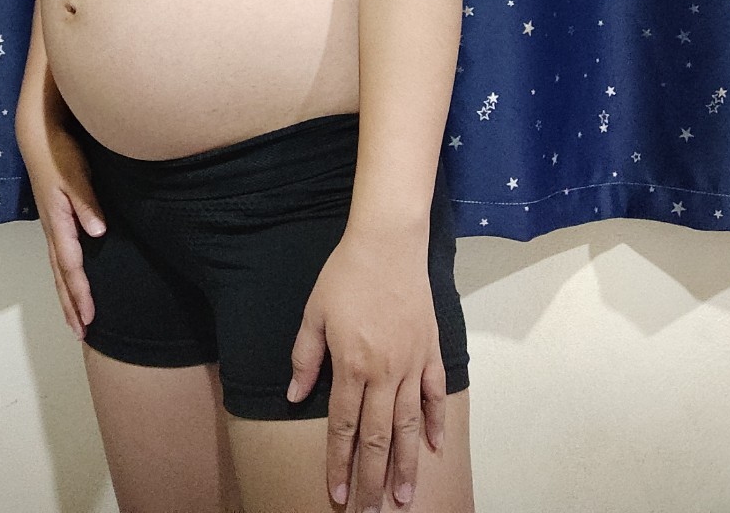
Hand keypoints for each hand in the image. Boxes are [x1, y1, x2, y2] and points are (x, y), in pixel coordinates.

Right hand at [16, 115, 109, 341]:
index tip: (89, 318)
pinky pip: (60, 257)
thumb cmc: (60, 153)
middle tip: (81, 333)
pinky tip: (71, 282)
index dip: (80, 292)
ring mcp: (52, 225)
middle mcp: (53, 229)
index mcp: (59, 222)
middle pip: (61, 275)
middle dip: (71, 304)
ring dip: (67, 295)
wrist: (39, 135)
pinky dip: (65, 276)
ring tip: (76, 319)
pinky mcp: (55, 219)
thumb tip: (98, 233)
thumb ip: (86, 203)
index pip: (71, 266)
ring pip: (59, 269)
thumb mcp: (76, 175)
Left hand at [285, 233, 445, 510]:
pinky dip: (435, 423)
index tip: (338, 495)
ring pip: (408, 425)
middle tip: (371, 511)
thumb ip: (305, 357)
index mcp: (351, 364)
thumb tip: (294, 395)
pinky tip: (434, 449)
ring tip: (403, 497)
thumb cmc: (346, 273)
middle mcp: (383, 372)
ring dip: (405, 464)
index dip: (339, 463)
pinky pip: (434, 394)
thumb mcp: (314, 312)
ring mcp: (410, 363)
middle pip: (378, 437)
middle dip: (372, 478)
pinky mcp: (430, 350)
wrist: (388, 243)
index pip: (343, 426)